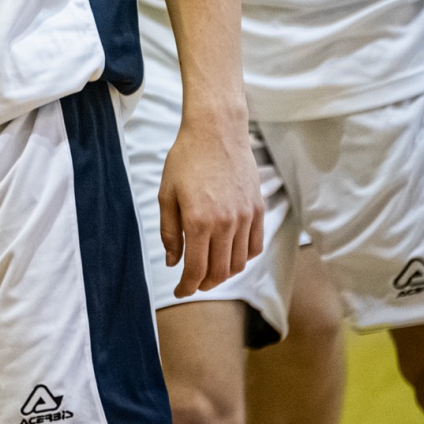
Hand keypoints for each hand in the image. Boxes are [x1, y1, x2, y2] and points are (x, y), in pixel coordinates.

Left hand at [159, 111, 264, 296]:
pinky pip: (255, 246)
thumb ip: (170, 232)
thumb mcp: (166, 194)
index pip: (196, 269)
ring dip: (224, 274)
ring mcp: (245, 218)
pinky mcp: (258, 210)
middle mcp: (226, 224)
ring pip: (239, 263)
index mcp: (198, 221)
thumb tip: (173, 262)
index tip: (179, 291)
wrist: (216, 132)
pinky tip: (229, 255)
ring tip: (209, 272)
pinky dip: (243, 258)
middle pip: (220, 272)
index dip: (187, 286)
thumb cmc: (185, 160)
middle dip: (204, 284)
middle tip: (192, 284)